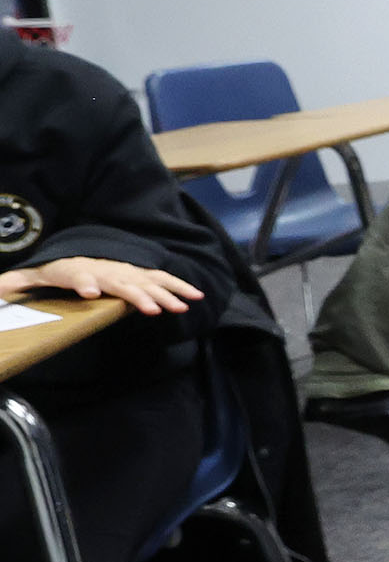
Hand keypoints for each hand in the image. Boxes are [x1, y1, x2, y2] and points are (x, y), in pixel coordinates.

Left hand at [0, 256, 205, 315]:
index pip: (78, 275)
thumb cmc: (55, 269)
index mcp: (76, 270)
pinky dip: (180, 287)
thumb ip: (16, 282)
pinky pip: (163, 280)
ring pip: (149, 282)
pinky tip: (197, 296)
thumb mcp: (33, 275)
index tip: (89, 290)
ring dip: (168, 294)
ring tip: (183, 306)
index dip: (83, 282)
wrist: (80, 252)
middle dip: (139, 295)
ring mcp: (126, 271)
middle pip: (123, 282)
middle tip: (153, 309)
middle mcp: (105, 269)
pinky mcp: (141, 275)